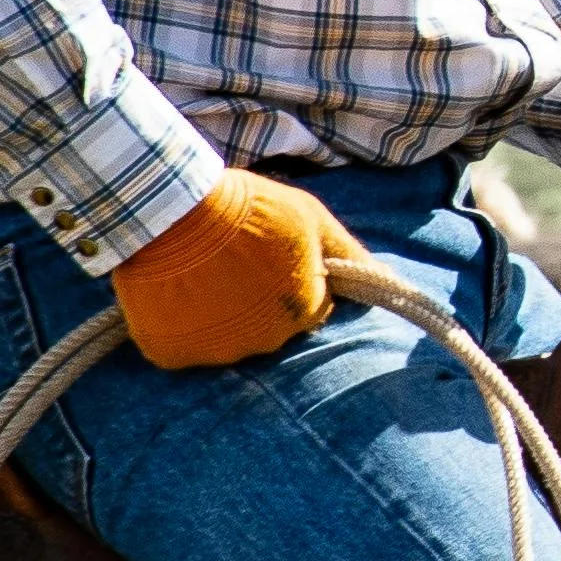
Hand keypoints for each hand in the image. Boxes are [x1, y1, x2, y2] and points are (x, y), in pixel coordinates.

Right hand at [108, 173, 346, 368]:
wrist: (174, 208)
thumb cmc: (248, 207)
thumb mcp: (309, 218)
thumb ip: (347, 253)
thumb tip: (386, 276)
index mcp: (303, 311)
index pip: (309, 309)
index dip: (291, 282)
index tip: (267, 259)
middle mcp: (265, 341)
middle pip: (267, 328)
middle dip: (254, 302)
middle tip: (231, 264)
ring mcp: (218, 351)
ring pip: (223, 339)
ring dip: (216, 316)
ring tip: (199, 275)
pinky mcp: (173, 354)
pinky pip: (181, 348)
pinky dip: (177, 328)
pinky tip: (173, 295)